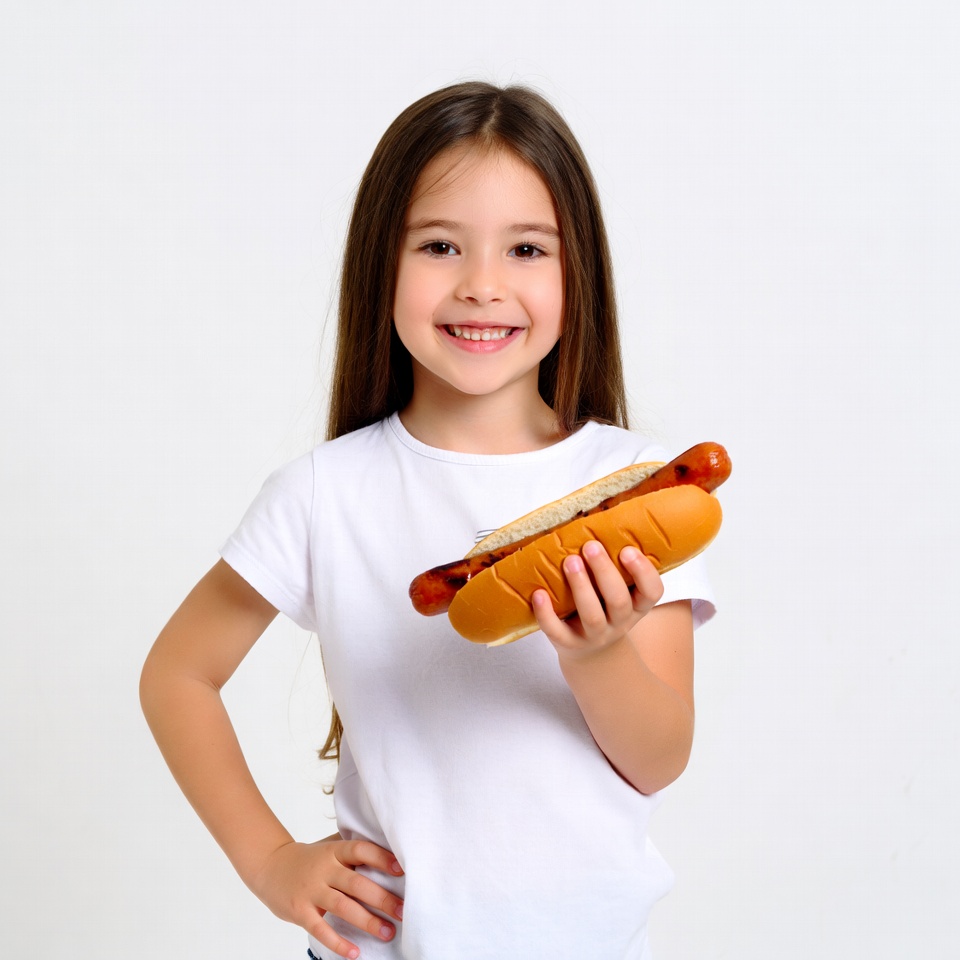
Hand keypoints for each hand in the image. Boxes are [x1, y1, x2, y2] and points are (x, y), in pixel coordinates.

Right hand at [249, 835, 404, 958]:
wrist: (270, 866)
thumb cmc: (310, 859)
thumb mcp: (330, 848)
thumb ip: (354, 851)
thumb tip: (392, 852)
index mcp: (334, 851)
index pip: (360, 850)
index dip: (381, 858)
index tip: (401, 869)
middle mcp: (324, 869)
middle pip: (356, 883)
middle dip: (382, 898)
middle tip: (403, 911)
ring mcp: (311, 890)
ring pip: (343, 907)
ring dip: (367, 922)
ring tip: (387, 933)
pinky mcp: (300, 911)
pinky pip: (321, 929)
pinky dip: (338, 942)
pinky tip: (355, 952)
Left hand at [532, 542, 663, 659]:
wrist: (592, 653)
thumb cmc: (605, 607)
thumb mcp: (621, 591)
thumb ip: (616, 565)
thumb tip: (600, 517)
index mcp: (636, 605)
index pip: (652, 592)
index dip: (643, 572)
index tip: (628, 550)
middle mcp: (620, 622)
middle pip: (618, 600)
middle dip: (604, 572)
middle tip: (590, 546)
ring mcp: (595, 636)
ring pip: (592, 615)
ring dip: (581, 586)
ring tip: (570, 561)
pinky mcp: (569, 644)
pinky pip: (557, 632)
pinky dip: (546, 613)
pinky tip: (538, 593)